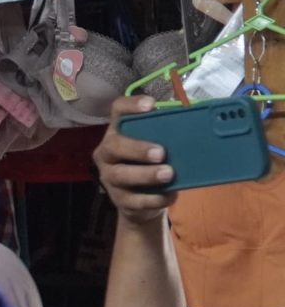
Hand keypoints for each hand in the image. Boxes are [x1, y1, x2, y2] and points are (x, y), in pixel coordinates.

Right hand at [96, 96, 176, 224]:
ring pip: (120, 175)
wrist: (141, 201)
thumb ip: (167, 137)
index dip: (131, 106)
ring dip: (145, 174)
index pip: (117, 111)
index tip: (150, 105)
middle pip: (114, 146)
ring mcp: (110, 177)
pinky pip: (134, 200)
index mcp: (119, 133)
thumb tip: (199, 128)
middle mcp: (108, 153)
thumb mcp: (158, 147)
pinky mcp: (119, 200)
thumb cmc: (152, 165)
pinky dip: (154, 198)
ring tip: (168, 174)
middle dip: (137, 148)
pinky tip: (169, 195)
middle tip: (161, 152)